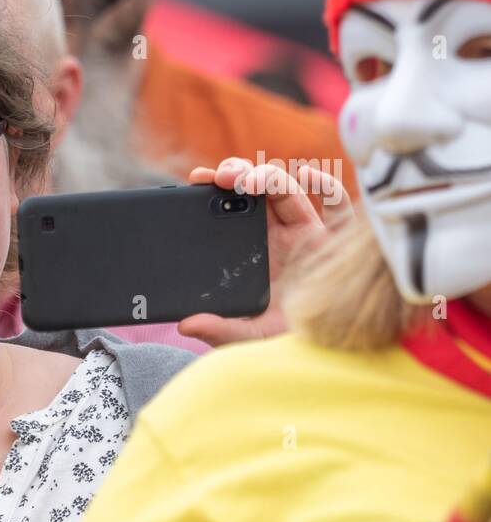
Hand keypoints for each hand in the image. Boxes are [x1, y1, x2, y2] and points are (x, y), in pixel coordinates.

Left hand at [178, 157, 351, 346]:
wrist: (326, 347)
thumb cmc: (284, 336)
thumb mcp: (246, 335)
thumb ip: (218, 329)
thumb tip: (185, 325)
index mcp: (252, 250)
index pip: (228, 210)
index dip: (212, 191)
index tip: (195, 180)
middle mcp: (278, 235)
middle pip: (255, 191)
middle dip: (236, 174)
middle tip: (217, 176)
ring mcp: (307, 233)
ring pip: (287, 190)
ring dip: (267, 176)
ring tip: (248, 180)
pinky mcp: (336, 239)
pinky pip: (337, 205)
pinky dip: (326, 185)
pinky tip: (307, 174)